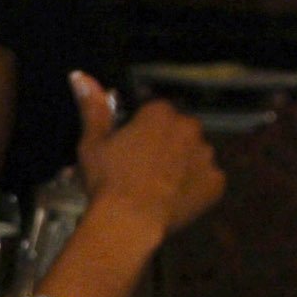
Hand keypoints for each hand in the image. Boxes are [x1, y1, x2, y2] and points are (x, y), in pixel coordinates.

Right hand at [73, 75, 221, 237]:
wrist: (129, 221)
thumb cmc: (108, 179)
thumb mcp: (93, 142)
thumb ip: (93, 108)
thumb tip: (80, 75)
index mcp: (160, 113)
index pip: (155, 112)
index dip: (141, 131)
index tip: (129, 149)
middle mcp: (190, 128)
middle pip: (179, 132)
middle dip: (166, 145)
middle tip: (142, 170)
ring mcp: (207, 156)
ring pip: (194, 156)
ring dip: (182, 166)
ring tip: (158, 189)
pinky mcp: (216, 183)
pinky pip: (206, 181)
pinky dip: (194, 188)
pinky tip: (173, 201)